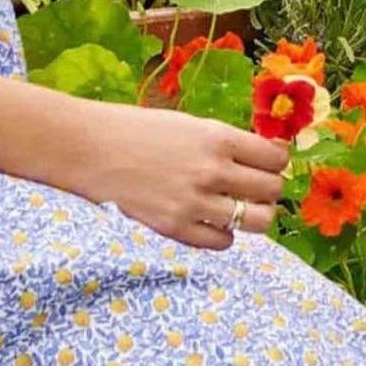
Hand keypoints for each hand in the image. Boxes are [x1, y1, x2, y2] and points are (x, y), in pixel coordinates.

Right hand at [90, 103, 289, 251]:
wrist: (88, 149)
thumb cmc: (136, 129)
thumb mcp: (187, 124)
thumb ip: (224, 141)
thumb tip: (264, 155)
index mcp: (217, 138)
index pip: (274, 158)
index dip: (276, 162)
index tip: (269, 164)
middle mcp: (212, 170)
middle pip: (272, 191)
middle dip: (269, 190)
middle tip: (257, 188)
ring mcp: (195, 202)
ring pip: (257, 222)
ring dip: (254, 216)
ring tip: (241, 209)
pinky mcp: (176, 228)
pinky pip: (223, 242)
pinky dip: (223, 234)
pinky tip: (212, 222)